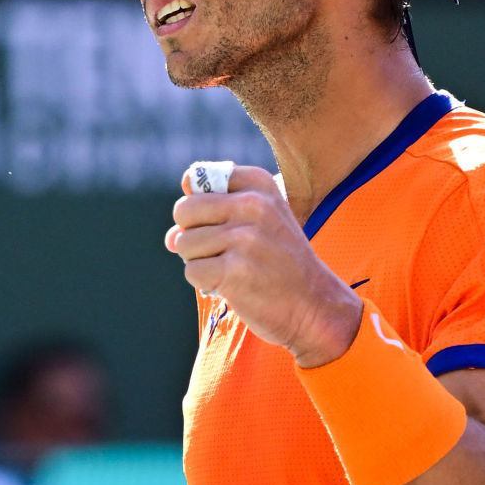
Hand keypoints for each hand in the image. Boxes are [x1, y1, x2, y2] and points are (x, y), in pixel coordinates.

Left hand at [167, 165, 360, 366]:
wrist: (314, 306)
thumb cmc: (279, 264)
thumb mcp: (260, 222)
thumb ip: (213, 216)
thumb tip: (170, 237)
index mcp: (259, 183)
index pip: (194, 179)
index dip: (199, 208)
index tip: (224, 223)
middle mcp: (254, 204)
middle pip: (184, 211)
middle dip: (192, 235)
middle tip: (222, 251)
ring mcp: (245, 237)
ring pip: (183, 243)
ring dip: (199, 261)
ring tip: (232, 269)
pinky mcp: (235, 270)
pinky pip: (192, 271)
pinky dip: (205, 282)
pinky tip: (231, 284)